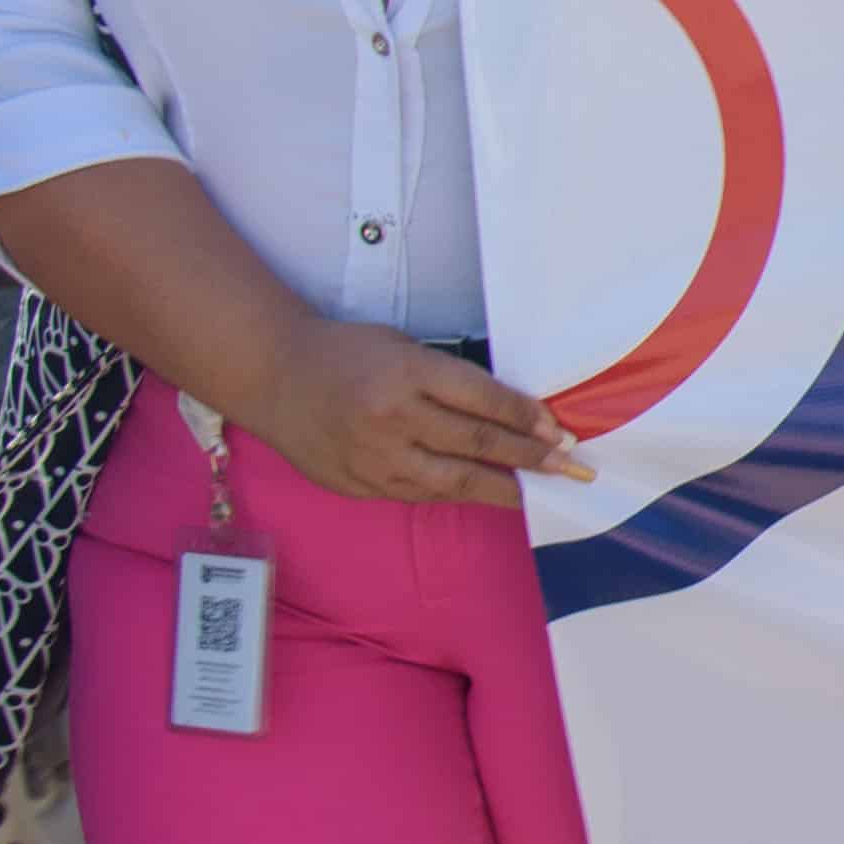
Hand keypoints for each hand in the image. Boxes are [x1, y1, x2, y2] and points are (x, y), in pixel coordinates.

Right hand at [247, 319, 588, 507]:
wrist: (274, 375)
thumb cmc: (348, 352)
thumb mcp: (405, 348)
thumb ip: (451, 381)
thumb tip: (513, 415)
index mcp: (409, 373)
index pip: (485, 401)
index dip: (528, 419)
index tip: (560, 431)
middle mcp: (394, 418)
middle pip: (478, 444)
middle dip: (530, 457)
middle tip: (569, 467)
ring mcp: (374, 456)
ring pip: (453, 481)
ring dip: (502, 488)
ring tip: (536, 492)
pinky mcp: (359, 484)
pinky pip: (419, 494)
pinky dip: (456, 495)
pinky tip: (484, 495)